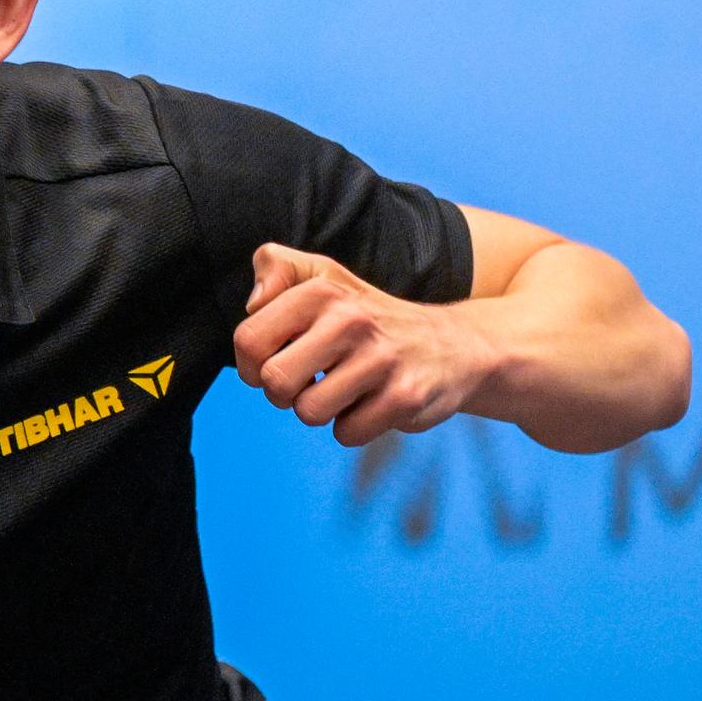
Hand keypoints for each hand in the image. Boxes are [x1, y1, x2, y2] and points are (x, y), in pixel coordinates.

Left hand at [233, 244, 494, 446]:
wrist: (452, 346)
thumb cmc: (365, 317)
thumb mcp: (322, 275)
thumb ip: (276, 267)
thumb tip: (253, 302)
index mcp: (322, 290)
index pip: (248, 340)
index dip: (250, 364)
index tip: (273, 362)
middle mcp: (351, 320)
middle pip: (274, 382)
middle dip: (281, 393)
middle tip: (306, 382)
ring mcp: (381, 359)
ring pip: (308, 412)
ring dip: (318, 411)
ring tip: (340, 390)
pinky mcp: (404, 397)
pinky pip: (346, 434)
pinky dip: (352, 426)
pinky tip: (370, 403)